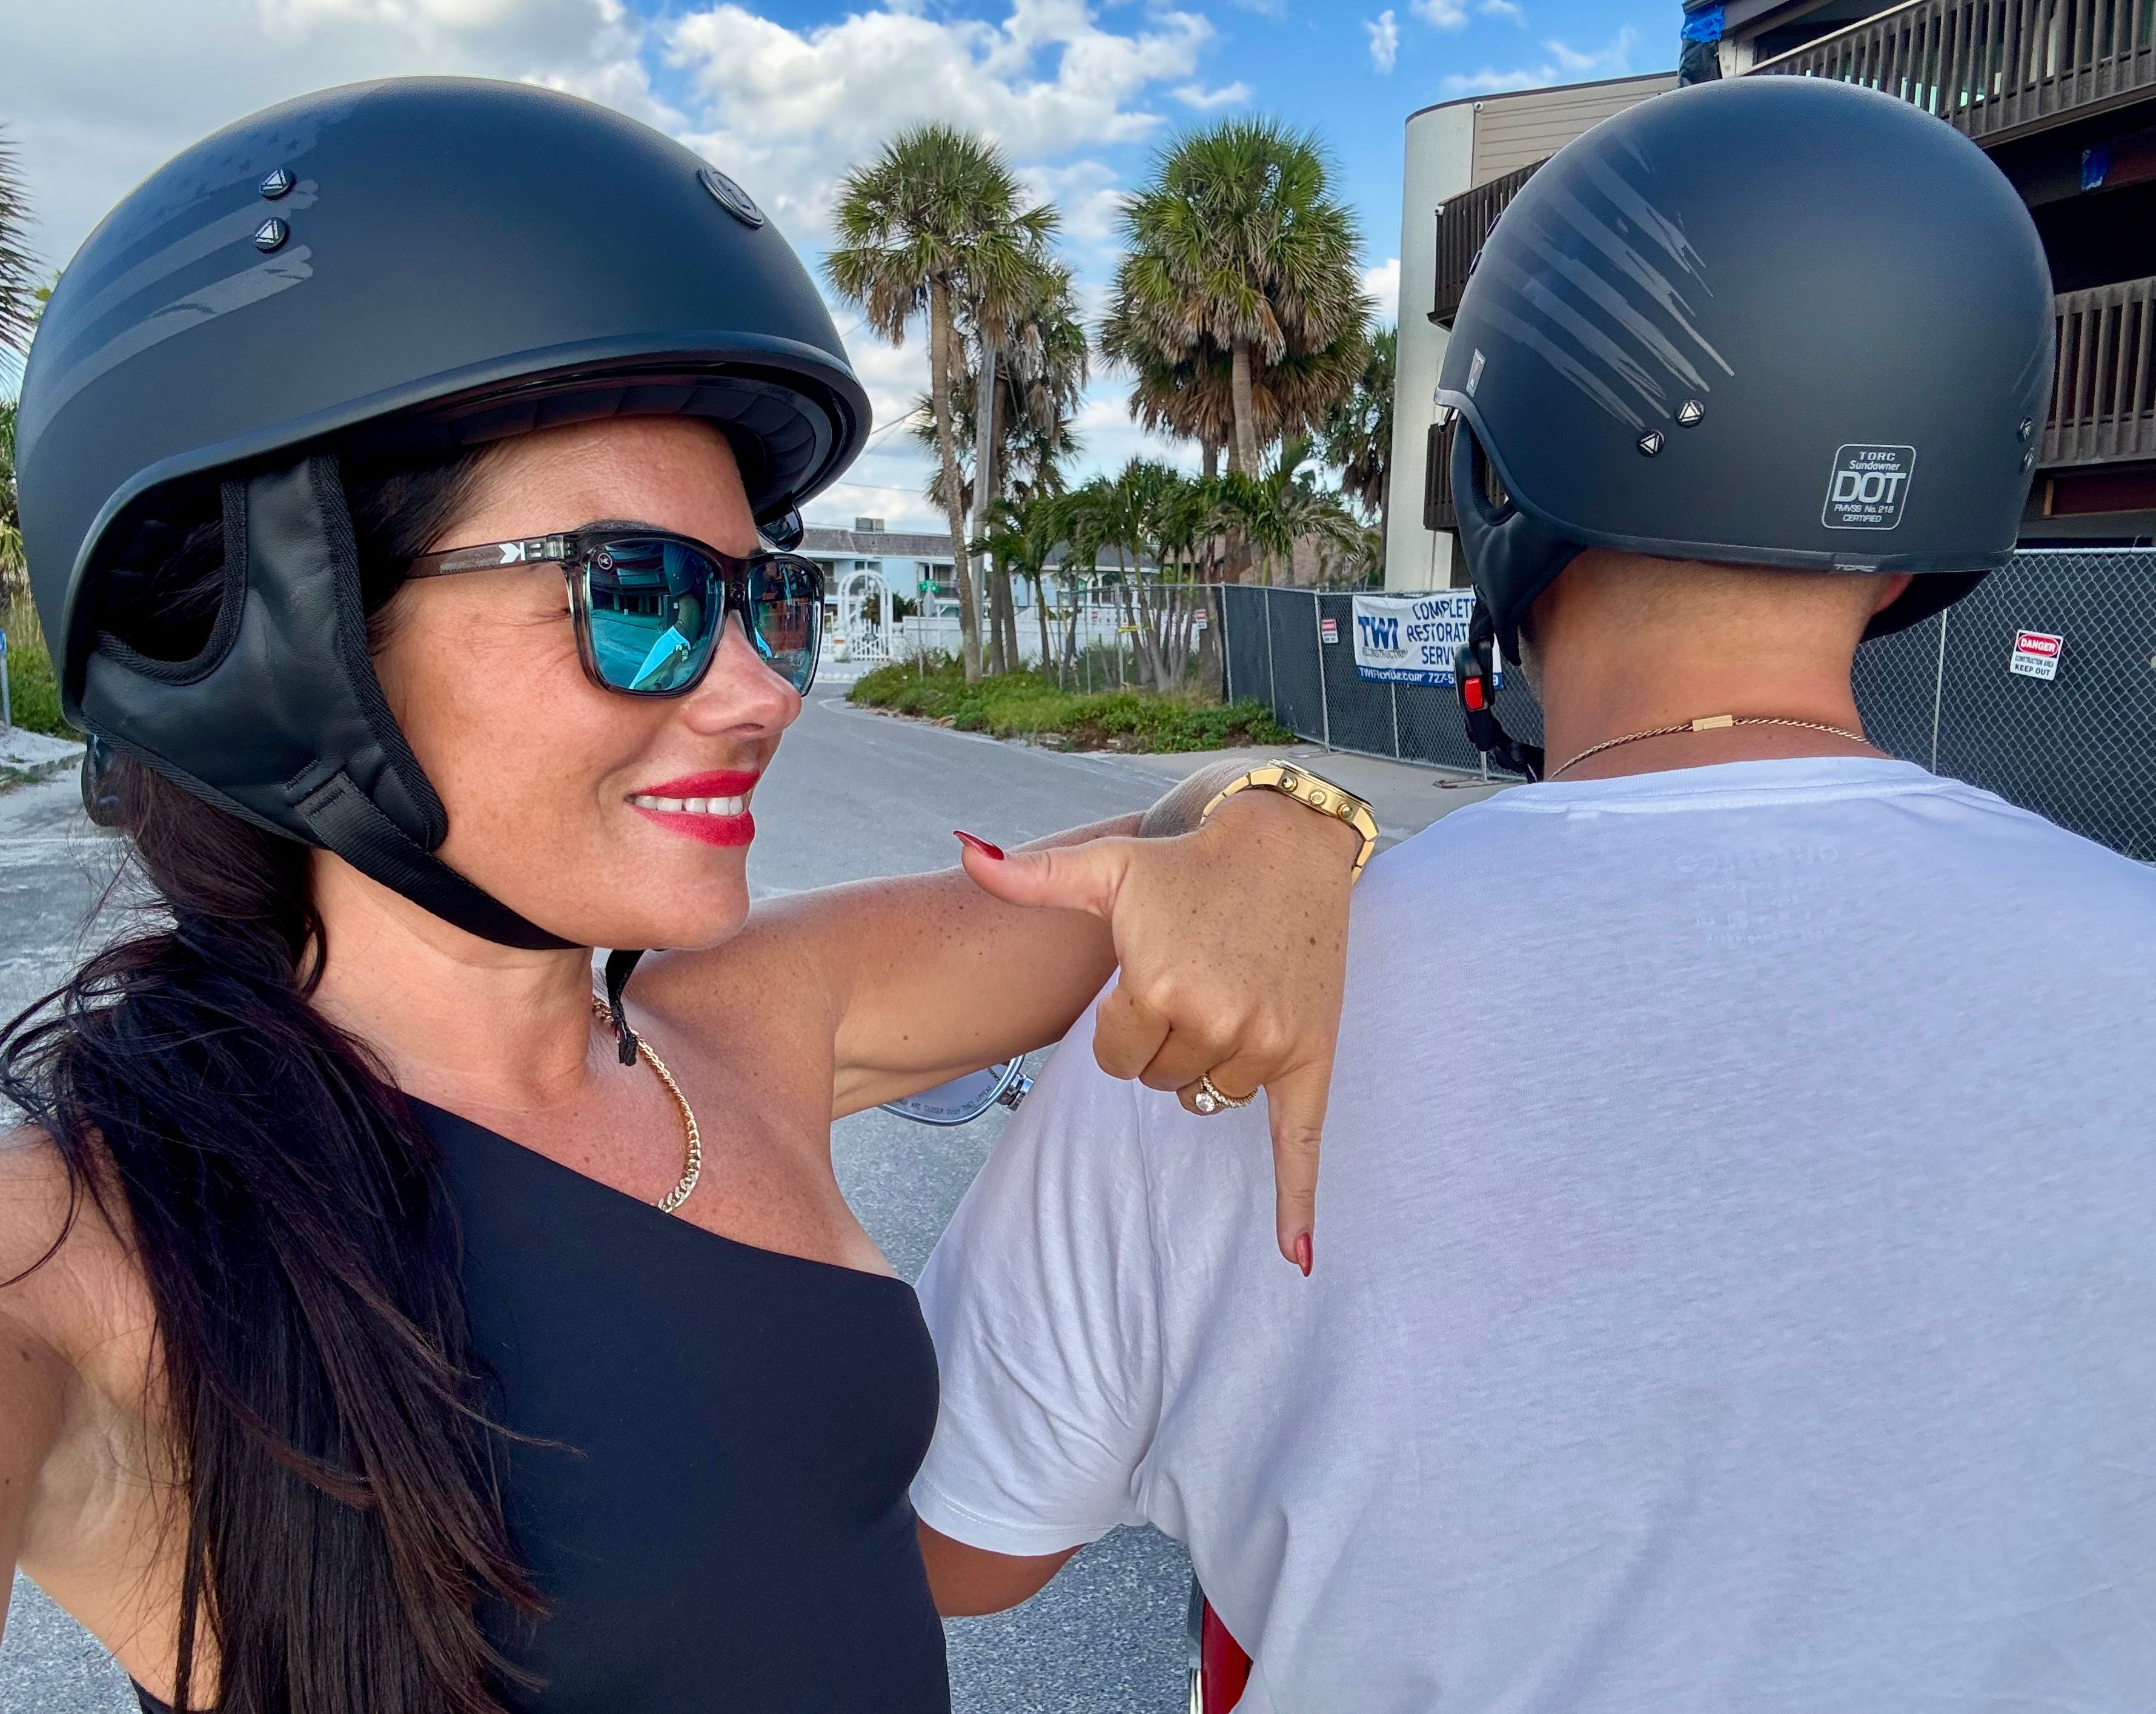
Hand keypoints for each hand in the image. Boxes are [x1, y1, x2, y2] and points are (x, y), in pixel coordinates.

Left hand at [957, 789, 1358, 1271]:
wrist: (1287, 843)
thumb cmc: (1189, 862)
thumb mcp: (1107, 866)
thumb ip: (1032, 877)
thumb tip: (965, 852)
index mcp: (1158, 987)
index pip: (1115, 1057)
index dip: (1122, 1025)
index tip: (1143, 982)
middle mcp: (1215, 1020)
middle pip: (1162, 1081)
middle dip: (1163, 1043)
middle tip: (1187, 983)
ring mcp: (1267, 1043)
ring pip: (1210, 1098)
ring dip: (1207, 1066)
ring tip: (1222, 1001)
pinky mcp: (1312, 1056)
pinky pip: (1301, 1143)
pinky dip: (1298, 1204)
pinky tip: (1296, 1258)